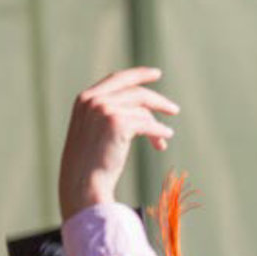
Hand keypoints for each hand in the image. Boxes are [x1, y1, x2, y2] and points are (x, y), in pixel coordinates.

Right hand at [58, 68, 178, 220]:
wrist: (82, 181)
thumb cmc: (90, 163)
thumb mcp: (97, 131)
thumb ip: (113, 115)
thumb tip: (147, 114)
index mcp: (85, 99)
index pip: (117, 79)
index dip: (138, 75)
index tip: (156, 73)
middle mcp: (93, 100)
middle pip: (135, 92)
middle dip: (157, 100)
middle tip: (174, 109)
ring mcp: (104, 109)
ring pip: (143, 110)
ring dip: (157, 124)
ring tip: (167, 135)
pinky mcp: (117, 123)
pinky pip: (147, 124)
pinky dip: (159, 131)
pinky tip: (165, 137)